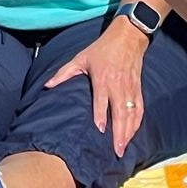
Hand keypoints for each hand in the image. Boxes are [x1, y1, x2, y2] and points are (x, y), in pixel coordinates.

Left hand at [45, 15, 146, 156]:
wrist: (128, 37)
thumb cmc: (102, 48)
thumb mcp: (81, 57)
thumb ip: (64, 73)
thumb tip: (47, 86)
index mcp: (102, 78)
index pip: (102, 100)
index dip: (101, 115)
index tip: (100, 130)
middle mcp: (117, 85)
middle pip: (120, 112)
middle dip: (119, 132)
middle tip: (116, 150)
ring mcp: (129, 88)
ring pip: (131, 113)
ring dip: (129, 132)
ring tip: (123, 148)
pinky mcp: (138, 89)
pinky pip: (139, 109)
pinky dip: (137, 122)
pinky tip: (133, 134)